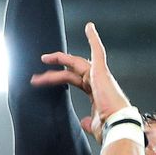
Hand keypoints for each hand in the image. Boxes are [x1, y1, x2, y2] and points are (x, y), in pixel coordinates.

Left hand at [30, 22, 130, 143]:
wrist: (117, 126)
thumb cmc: (109, 128)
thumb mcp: (93, 125)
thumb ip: (88, 121)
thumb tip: (84, 123)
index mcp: (96, 93)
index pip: (76, 80)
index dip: (62, 77)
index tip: (49, 78)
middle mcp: (98, 82)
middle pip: (72, 71)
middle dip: (55, 71)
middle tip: (39, 74)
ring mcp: (99, 75)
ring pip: (74, 64)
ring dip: (58, 60)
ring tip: (44, 59)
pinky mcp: (101, 71)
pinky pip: (98, 51)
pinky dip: (94, 38)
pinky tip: (89, 27)